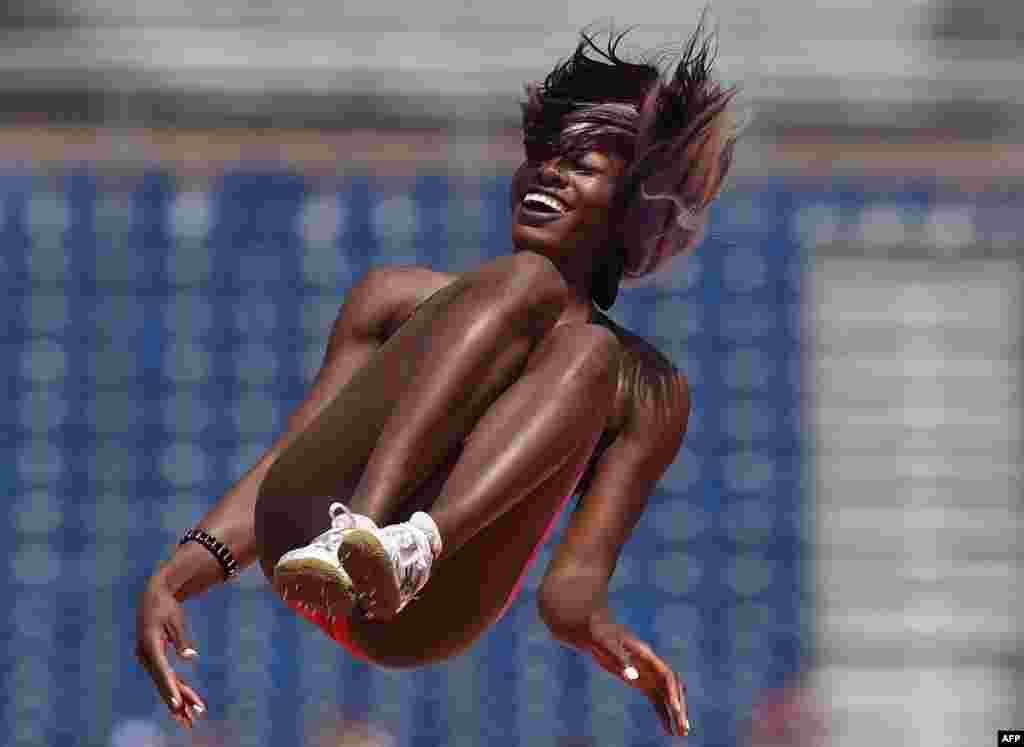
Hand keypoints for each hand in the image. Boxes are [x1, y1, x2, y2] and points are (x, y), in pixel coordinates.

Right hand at [135, 576, 206, 729]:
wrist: (154, 595)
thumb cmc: (166, 606)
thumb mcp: (176, 619)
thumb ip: (181, 639)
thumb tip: (190, 657)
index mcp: (150, 645)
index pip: (162, 672)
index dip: (170, 689)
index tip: (177, 706)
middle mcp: (146, 655)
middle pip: (163, 682)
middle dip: (177, 701)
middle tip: (190, 720)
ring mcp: (148, 659)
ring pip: (165, 683)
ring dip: (178, 700)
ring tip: (188, 720)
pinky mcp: (153, 659)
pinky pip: (165, 677)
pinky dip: (176, 689)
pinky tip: (184, 704)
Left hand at [583, 615, 687, 736]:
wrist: (596, 633)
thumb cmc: (601, 635)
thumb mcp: (606, 644)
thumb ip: (619, 659)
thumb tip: (632, 677)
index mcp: (646, 655)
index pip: (666, 674)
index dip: (672, 690)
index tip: (674, 708)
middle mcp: (652, 666)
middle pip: (672, 687)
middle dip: (679, 706)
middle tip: (684, 727)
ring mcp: (648, 675)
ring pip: (667, 696)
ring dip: (676, 714)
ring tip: (682, 734)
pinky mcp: (642, 683)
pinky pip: (657, 701)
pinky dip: (663, 715)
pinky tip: (668, 731)